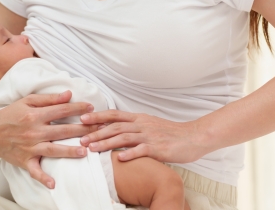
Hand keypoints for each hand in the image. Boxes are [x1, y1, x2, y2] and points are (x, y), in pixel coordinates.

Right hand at [0, 91, 98, 188]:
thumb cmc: (10, 114)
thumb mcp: (27, 101)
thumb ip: (49, 99)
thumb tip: (68, 95)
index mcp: (35, 115)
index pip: (61, 111)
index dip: (78, 108)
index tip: (91, 107)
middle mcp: (33, 131)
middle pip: (62, 131)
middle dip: (82, 129)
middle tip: (98, 129)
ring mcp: (29, 147)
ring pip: (53, 150)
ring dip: (69, 152)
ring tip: (84, 152)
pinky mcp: (24, 160)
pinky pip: (35, 171)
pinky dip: (43, 178)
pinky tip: (53, 184)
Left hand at [79, 110, 211, 162]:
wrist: (193, 137)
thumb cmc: (171, 133)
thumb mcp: (150, 124)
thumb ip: (134, 126)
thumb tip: (116, 128)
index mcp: (139, 118)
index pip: (114, 115)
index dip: (98, 116)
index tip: (83, 119)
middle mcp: (142, 125)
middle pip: (115, 126)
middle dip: (96, 132)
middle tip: (81, 138)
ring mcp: (150, 136)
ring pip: (124, 137)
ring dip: (106, 143)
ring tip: (93, 148)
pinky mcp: (158, 148)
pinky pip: (142, 150)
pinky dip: (129, 154)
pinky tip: (118, 159)